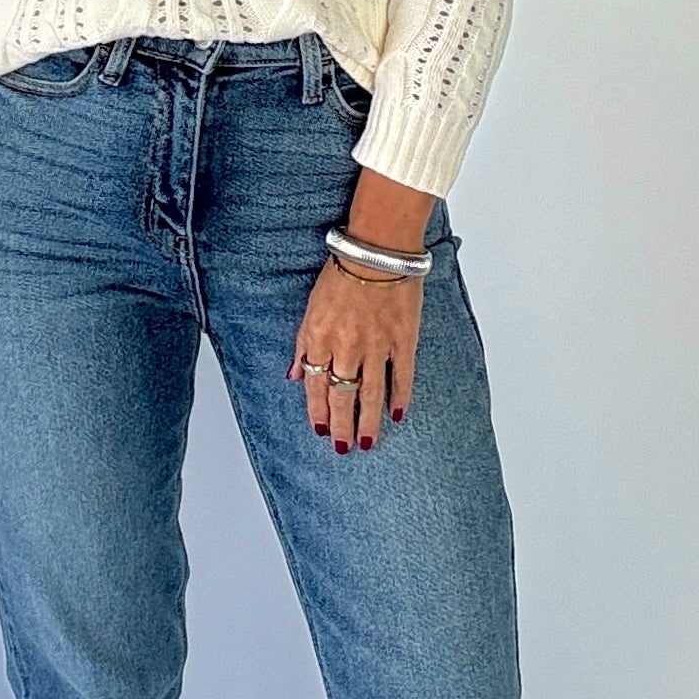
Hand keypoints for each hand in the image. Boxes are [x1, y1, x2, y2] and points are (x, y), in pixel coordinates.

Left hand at [288, 256, 420, 453]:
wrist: (377, 250)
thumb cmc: (342, 273)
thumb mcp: (311, 309)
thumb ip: (303, 345)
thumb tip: (296, 375)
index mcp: (320, 338)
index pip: (316, 386)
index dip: (317, 412)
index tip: (319, 431)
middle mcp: (346, 347)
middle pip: (342, 396)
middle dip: (341, 426)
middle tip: (344, 448)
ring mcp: (376, 345)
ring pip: (371, 393)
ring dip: (368, 420)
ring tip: (368, 441)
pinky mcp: (403, 339)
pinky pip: (402, 375)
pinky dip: (400, 396)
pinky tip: (397, 414)